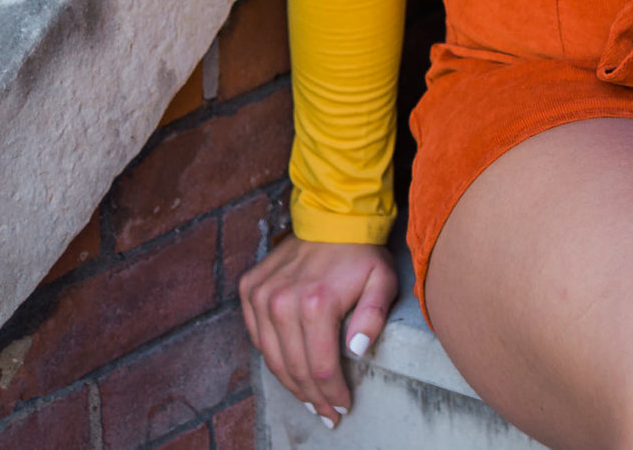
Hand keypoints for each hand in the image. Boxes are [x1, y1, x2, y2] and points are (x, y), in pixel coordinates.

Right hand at [238, 233, 397, 427]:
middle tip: (325, 414)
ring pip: (271, 357)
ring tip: (307, 400)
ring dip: (289, 383)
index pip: (321, 367)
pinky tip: (287, 368)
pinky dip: (271, 356)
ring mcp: (261, 295)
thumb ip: (373, 317)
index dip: (331, 393)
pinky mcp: (250, 289)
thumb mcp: (382, 281)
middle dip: (311, 397)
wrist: (332, 218)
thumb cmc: (361, 253)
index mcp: (316, 303)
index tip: (342, 408)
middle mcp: (282, 302)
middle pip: (295, 368)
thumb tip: (355, 351)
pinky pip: (256, 336)